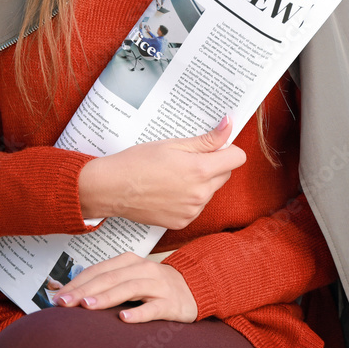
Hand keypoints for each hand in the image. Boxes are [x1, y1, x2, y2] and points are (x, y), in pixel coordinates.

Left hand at [52, 252, 196, 322]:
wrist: (193, 288)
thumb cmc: (154, 286)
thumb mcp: (130, 278)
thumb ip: (106, 283)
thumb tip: (71, 296)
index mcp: (130, 261)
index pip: (98, 270)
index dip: (77, 282)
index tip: (57, 297)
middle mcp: (143, 269)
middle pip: (111, 278)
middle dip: (85, 290)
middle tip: (64, 303)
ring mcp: (159, 285)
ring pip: (130, 288)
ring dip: (107, 297)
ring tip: (87, 307)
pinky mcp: (171, 303)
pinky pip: (154, 307)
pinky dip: (139, 312)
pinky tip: (124, 319)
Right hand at [78, 116, 245, 229]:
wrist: (111, 188)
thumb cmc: (138, 162)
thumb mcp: (174, 144)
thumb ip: (207, 139)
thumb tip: (229, 125)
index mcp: (201, 170)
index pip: (237, 158)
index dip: (227, 149)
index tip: (213, 146)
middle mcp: (200, 194)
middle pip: (224, 174)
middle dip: (213, 165)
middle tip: (186, 159)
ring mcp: (192, 211)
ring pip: (210, 191)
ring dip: (200, 183)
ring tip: (173, 176)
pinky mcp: (182, 222)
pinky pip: (196, 207)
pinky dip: (188, 199)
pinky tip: (168, 191)